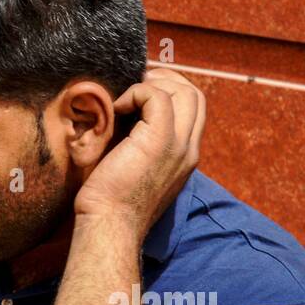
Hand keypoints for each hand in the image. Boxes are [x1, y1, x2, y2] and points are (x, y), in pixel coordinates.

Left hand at [73, 67, 206, 236]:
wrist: (109, 225)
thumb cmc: (110, 201)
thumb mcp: (134, 168)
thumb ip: (140, 144)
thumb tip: (123, 116)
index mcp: (185, 157)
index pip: (194, 110)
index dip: (172, 90)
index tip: (143, 88)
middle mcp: (189, 150)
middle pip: (195, 95)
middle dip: (167, 79)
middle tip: (137, 82)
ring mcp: (178, 145)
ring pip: (185, 92)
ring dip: (154, 82)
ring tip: (127, 94)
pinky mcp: (160, 141)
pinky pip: (157, 97)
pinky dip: (137, 92)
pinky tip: (117, 107)